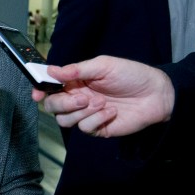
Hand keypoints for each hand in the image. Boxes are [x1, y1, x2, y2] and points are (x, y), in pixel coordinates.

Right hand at [33, 56, 174, 136]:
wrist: (156, 95)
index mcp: (75, 81)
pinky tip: (111, 112)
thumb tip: (52, 70)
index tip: (38, 93)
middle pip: (53, 106)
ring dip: (81, 112)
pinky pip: (84, 128)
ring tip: (101, 103)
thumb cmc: (132, 75)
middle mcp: (77, 97)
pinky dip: (97, 119)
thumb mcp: (104, 65)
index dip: (39, 90)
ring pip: (64, 120)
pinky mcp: (97, 128)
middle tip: (83, 98)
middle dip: (64, 103)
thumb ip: (77, 69)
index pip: (49, 87)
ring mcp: (86, 114)